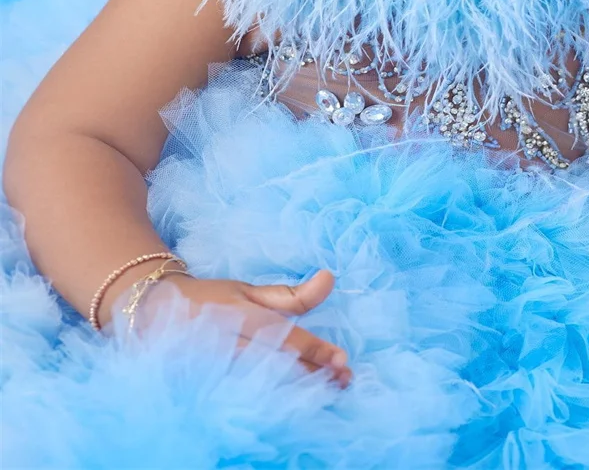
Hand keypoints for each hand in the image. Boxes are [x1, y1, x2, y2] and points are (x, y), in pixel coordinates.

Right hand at [110, 269, 351, 387]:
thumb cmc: (209, 298)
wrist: (147, 311)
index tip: (342, 361)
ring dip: (294, 394)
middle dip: (312, 377)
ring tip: (325, 396)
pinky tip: (288, 409)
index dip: (316, 350)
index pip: (286, 337)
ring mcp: (210, 370)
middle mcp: (226, 344)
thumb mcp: (248, 290)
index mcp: (240, 315)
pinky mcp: (197, 389)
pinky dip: (265, 406)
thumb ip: (290, 295)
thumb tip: (330, 278)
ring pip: (259, 388)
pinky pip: (236, 401)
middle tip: (343, 382)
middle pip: (277, 366)